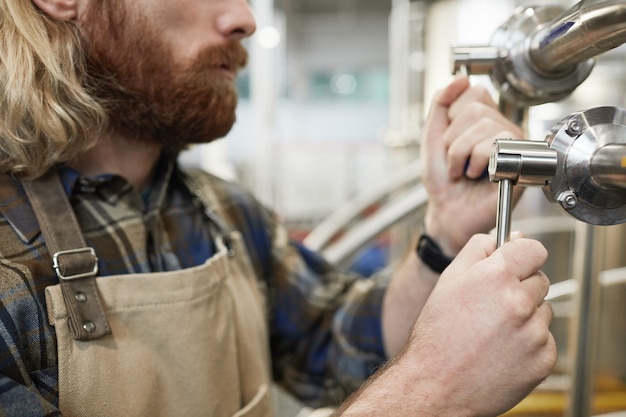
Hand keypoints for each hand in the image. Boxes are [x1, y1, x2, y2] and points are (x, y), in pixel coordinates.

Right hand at [339, 234, 555, 415]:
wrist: (437, 385)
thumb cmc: (438, 334)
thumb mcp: (449, 280)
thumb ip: (478, 249)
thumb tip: (508, 237)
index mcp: (496, 276)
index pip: (534, 249)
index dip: (523, 254)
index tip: (516, 263)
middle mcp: (519, 301)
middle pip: (540, 280)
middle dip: (521, 287)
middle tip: (492, 305)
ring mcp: (534, 332)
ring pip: (543, 310)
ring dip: (526, 316)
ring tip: (493, 331)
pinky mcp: (543, 358)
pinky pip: (545, 339)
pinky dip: (529, 342)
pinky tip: (502, 349)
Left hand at [421, 76, 524, 253]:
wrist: (448, 212)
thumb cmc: (443, 180)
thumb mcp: (432, 136)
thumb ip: (441, 103)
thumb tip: (461, 77)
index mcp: (483, 118)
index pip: (472, 92)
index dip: (452, 119)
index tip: (449, 143)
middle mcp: (501, 128)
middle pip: (476, 109)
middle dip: (453, 139)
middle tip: (456, 160)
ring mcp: (513, 144)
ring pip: (483, 125)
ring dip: (461, 153)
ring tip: (464, 170)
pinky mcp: (519, 161)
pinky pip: (494, 144)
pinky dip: (474, 162)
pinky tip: (478, 176)